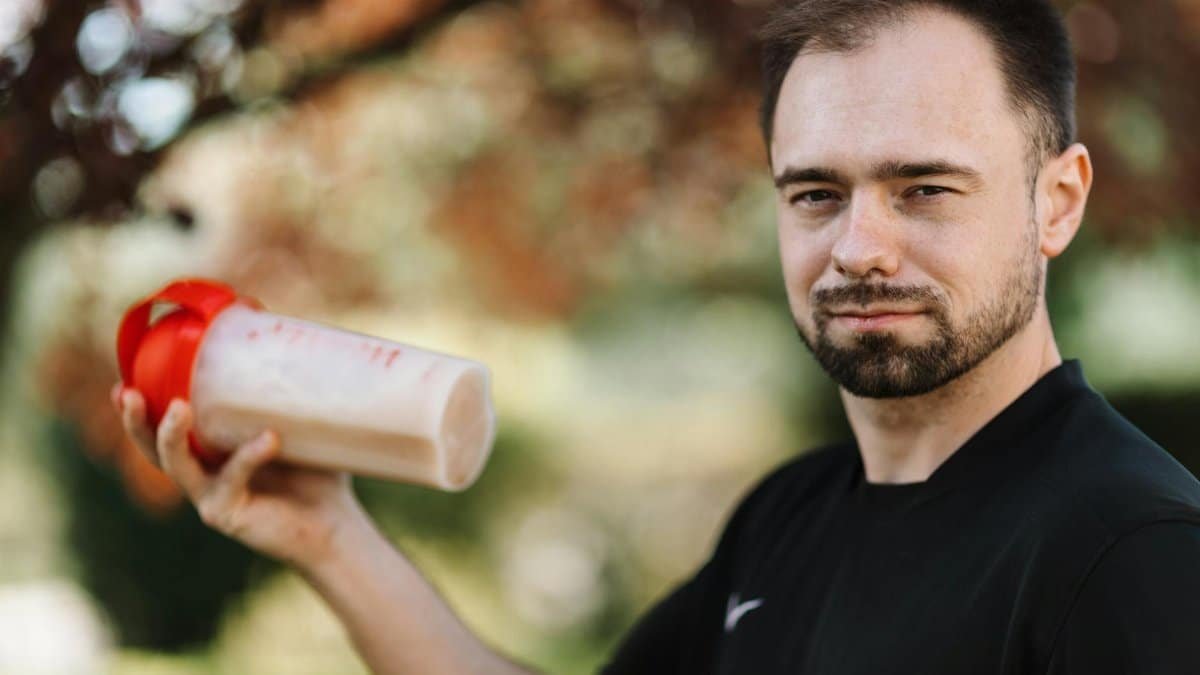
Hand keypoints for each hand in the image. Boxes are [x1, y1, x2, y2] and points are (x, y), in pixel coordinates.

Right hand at [112, 383, 365, 569]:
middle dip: (135, 419)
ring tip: (178, 408)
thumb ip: (289, 392)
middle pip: (153, 447)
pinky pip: (232, 478)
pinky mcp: (227, 514)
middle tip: (127, 391)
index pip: (166, 426)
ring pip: (176, 466)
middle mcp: (201, 474)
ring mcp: (210, 496)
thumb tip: (295, 335)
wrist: (336, 525)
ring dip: (171, 436)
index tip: (126, 377)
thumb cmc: (318, 472)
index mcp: (210, 452)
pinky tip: (269, 438)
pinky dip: (249, 456)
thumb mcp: (300, 426)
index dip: (142, 406)